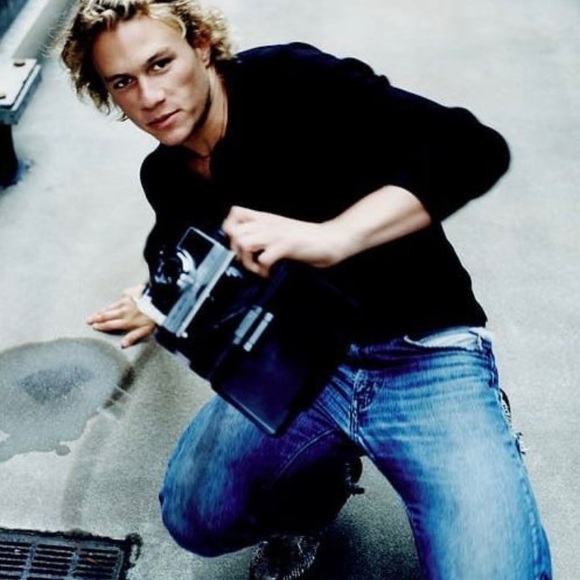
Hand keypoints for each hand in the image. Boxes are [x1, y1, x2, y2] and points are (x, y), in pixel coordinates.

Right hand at [86, 285, 155, 347]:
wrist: (161, 298)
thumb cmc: (155, 315)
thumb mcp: (146, 330)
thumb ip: (133, 337)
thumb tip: (122, 345)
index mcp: (127, 321)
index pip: (110, 324)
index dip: (101, 326)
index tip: (94, 326)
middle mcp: (124, 311)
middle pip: (107, 315)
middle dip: (97, 318)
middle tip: (88, 320)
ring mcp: (126, 301)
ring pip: (111, 306)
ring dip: (102, 310)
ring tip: (95, 313)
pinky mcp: (130, 293)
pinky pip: (120, 297)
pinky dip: (116, 301)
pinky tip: (114, 302)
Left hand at [222, 206, 344, 276]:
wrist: (330, 238)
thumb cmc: (308, 237)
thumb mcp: (280, 229)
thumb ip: (264, 232)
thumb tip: (245, 245)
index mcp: (266, 218)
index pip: (235, 212)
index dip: (230, 228)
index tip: (237, 242)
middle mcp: (268, 224)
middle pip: (233, 231)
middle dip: (235, 250)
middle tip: (247, 259)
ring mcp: (276, 234)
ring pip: (244, 243)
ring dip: (246, 261)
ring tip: (257, 268)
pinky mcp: (286, 246)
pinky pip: (263, 259)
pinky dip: (262, 270)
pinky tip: (269, 273)